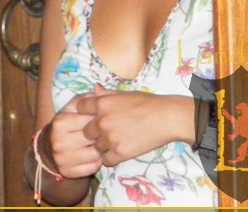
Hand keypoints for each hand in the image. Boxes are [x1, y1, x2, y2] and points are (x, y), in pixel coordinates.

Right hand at [47, 93, 103, 177]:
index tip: (104, 119)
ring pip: (95, 155)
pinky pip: (92, 168)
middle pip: (93, 139)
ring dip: (101, 150)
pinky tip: (95, 155)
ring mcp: (62, 158)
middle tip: (106, 132)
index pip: (90, 121)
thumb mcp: (73, 107)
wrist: (50, 146)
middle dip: (102, 136)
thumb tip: (99, 88)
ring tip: (100, 144)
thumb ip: (86, 98)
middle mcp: (58, 141)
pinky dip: (97, 162)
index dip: (100, 120)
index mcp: (60, 122)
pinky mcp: (67, 172)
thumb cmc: (67, 122)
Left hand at [77, 84, 192, 165]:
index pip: (80, 108)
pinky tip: (120, 150)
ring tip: (116, 141)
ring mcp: (110, 138)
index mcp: (102, 103)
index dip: (86, 112)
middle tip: (106, 132)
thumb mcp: (124, 94)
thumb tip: (94, 88)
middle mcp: (102, 121)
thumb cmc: (147, 103)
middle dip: (94, 132)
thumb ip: (106, 94)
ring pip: (96, 146)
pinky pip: (106, 160)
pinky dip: (111, 157)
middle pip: (86, 131)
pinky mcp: (120, 152)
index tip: (92, 116)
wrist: (167, 118)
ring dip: (103, 146)